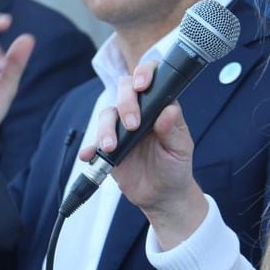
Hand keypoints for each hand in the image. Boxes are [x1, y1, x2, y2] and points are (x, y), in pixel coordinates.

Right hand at [78, 61, 206, 249]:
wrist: (161, 195)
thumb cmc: (175, 166)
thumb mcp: (180, 149)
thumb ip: (173, 130)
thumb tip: (170, 111)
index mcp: (160, 106)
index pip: (152, 79)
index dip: (144, 74)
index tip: (142, 85)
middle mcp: (140, 111)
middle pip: (124, 90)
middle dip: (125, 103)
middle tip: (132, 125)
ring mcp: (122, 127)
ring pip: (107, 114)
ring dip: (106, 128)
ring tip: (111, 147)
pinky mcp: (109, 145)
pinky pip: (94, 140)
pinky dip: (89, 147)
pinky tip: (89, 155)